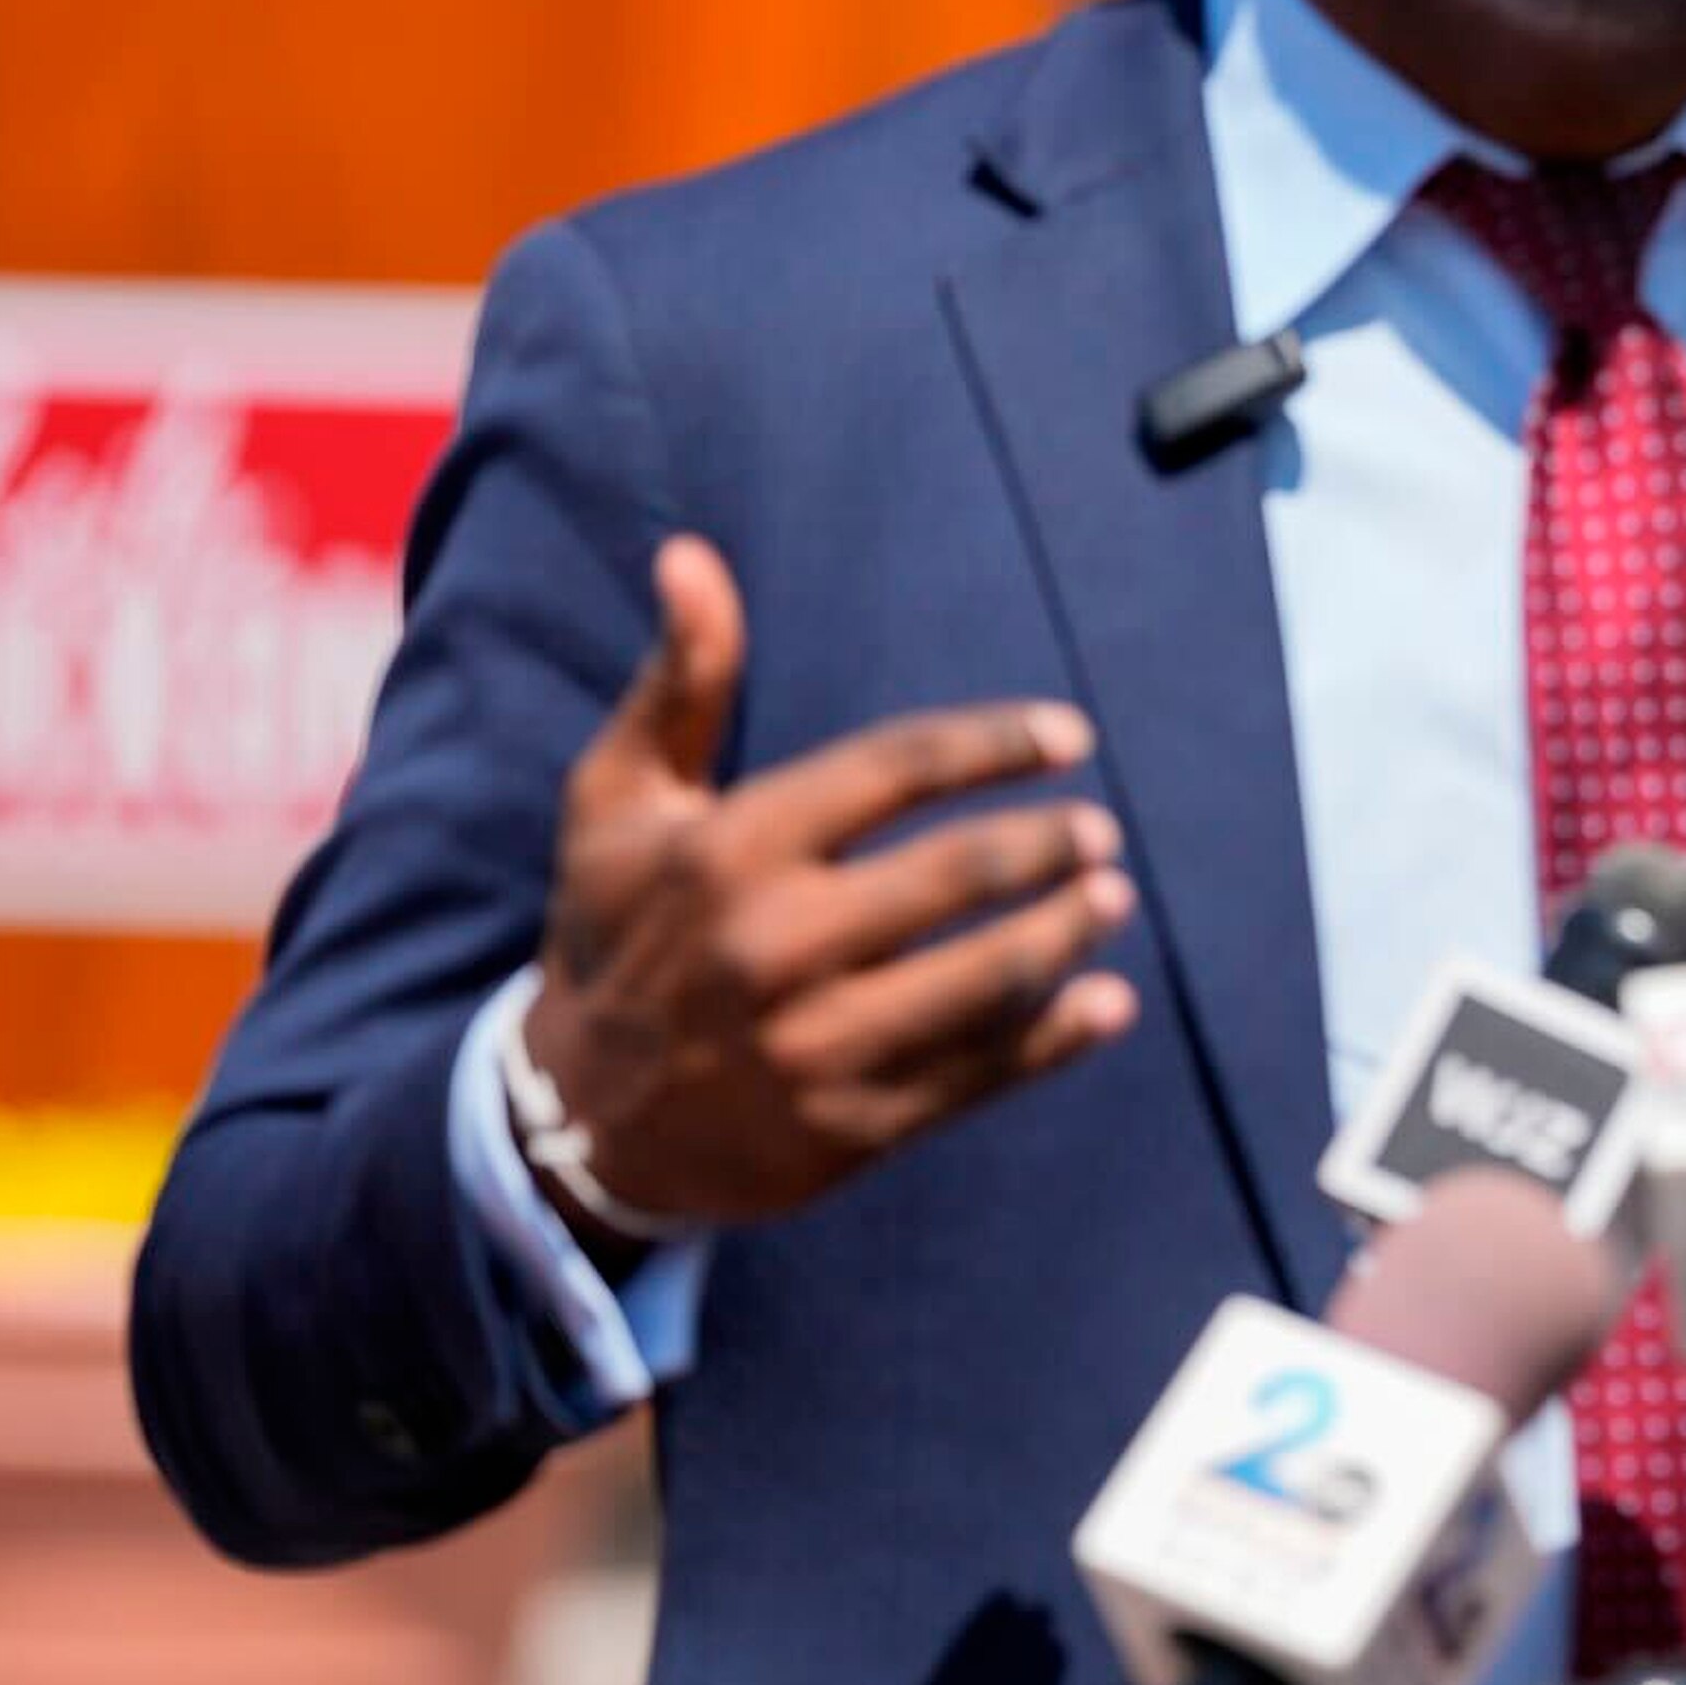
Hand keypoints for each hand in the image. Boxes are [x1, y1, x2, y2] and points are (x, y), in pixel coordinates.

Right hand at [519, 536, 1140, 1248]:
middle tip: (1098, 832)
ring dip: (1065, 935)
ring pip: (982, 980)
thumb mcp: (618, 802)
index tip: (1069, 735)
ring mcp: (814, 1045)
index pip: (895, 770)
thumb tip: (691, 555)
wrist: (575, 1121)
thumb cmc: (616, 930)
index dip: (994, 743)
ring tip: (1110, 898)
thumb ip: (680, 682)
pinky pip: (977, 1076)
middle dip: (1047, 845)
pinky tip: (1106, 1007)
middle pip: (955, 876)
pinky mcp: (847, 1128)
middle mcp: (772, 946)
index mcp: (728, 850)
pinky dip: (1055, 1040)